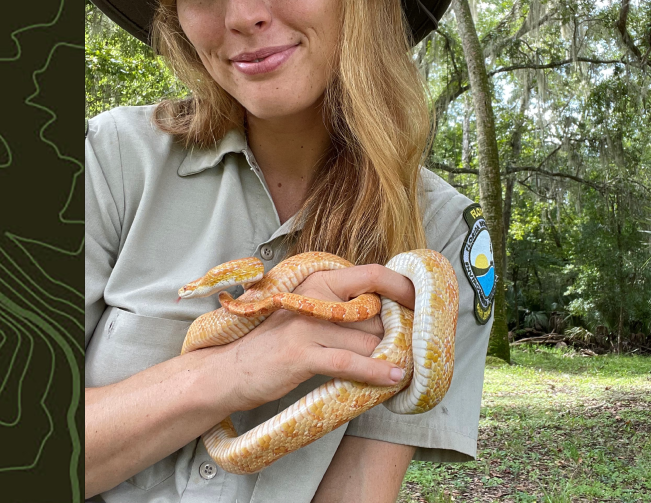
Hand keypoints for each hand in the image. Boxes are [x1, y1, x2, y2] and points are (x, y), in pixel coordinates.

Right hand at [205, 264, 416, 411]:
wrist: (228, 370)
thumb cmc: (274, 344)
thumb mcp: (307, 314)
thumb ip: (340, 309)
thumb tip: (388, 316)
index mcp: (318, 282)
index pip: (371, 274)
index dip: (402, 286)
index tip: (421, 301)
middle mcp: (314, 297)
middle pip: (376, 314)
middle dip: (396, 333)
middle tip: (413, 347)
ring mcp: (306, 326)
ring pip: (368, 340)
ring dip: (388, 356)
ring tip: (402, 367)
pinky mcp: (300, 354)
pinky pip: (350, 362)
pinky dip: (376, 371)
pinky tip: (393, 377)